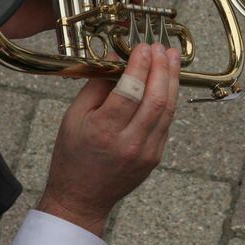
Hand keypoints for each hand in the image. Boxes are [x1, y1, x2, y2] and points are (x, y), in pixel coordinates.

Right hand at [37, 43, 180, 236]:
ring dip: (172, 80)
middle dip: (161, 69)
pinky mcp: (156, 156)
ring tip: (171, 57)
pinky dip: (169, 98)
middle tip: (161, 48)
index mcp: (104, 132)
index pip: (129, 92)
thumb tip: (115, 57)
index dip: (139, 65)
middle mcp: (129, 143)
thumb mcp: (74, 116)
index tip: (142, 46)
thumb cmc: (73, 156)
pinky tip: (168, 81)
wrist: (82, 198)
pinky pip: (167, 122)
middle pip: (155, 100)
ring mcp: (146, 152)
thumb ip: (97, 85)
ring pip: (167, 110)